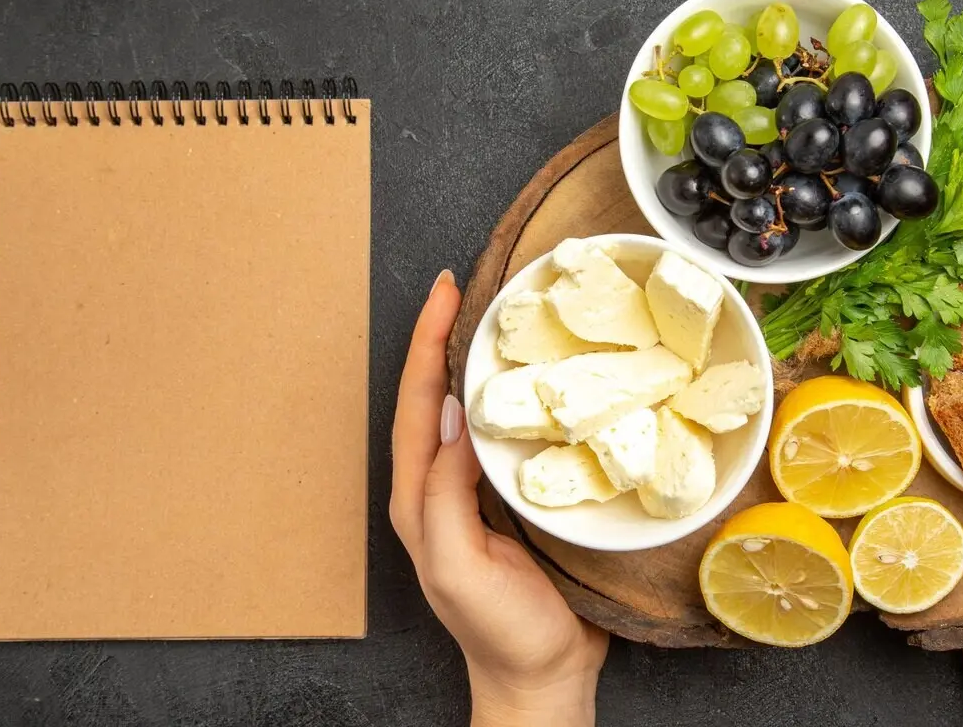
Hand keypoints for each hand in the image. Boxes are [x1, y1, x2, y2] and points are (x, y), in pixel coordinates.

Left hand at [389, 270, 608, 726]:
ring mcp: (475, 490)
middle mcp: (440, 484)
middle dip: (444, 337)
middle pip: (436, 395)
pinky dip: (512, 395)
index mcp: (419, 497)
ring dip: (476, 359)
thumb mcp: (462, 566)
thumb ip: (447, 495)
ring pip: (469, 409)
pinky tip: (535, 377)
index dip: (427, 344)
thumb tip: (455, 417)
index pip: (418, 403)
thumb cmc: (502, 632)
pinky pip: (505, 432)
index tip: (446, 293)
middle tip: (468, 286)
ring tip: (497, 315)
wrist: (544, 677)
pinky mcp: (511, 497)